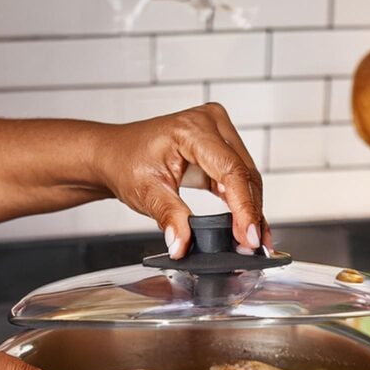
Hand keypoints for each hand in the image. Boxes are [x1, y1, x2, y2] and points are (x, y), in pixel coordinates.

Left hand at [93, 102, 269, 258]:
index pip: (230, 170)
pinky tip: (247, 226)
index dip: (244, 207)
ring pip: (246, 176)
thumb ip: (169, 218)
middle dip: (251, 213)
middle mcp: (211, 123)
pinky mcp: (220, 148)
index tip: (249, 236)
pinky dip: (243, 203)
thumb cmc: (126, 162)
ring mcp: (218, 133)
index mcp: (192, 129)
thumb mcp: (146, 192)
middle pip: (244, 173)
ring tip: (253, 241)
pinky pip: (238, 177)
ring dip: (251, 210)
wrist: (116, 155)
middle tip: (253, 246)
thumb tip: (182, 245)